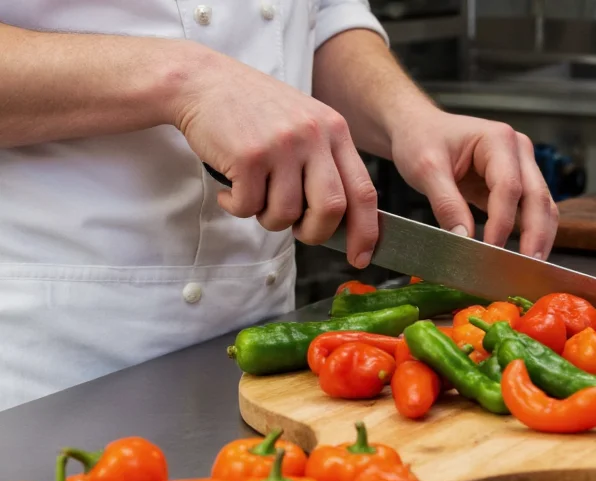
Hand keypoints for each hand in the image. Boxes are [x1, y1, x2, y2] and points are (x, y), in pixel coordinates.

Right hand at [170, 44, 377, 267]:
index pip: (363, 191)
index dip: (365, 231)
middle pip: (331, 208)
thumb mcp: (304, 125)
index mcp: (335, 130)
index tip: (360, 257)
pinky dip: (237, 207)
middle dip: (315, 233)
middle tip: (299, 232)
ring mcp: (281, 145)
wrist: (203, 82)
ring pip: (285, 214)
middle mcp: (313, 135)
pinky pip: (249, 207)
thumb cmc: (254, 112)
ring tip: (254, 195)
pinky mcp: (248, 155)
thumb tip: (340, 223)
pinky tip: (230, 187)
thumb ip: (325, 165)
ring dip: (267, 218)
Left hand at [389, 107, 558, 258]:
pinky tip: (520, 255)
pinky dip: (528, 233)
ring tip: (529, 266)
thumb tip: (463, 239)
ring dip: (539, 236)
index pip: (509, 186)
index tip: (492, 249)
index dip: (502, 221)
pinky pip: (528, 211)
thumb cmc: (421, 139)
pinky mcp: (514, 185)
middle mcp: (517, 151)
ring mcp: (520, 167)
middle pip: (537, 197)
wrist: (418, 129)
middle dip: (535, 234)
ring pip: (541, 206)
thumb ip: (446, 203)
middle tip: (527, 266)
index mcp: (498, 139)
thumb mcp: (426, 169)